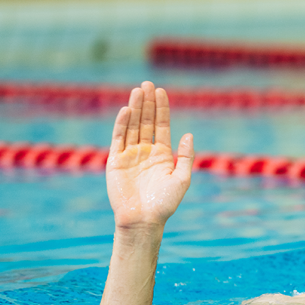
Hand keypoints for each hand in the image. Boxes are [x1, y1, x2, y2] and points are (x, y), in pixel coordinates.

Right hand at [106, 81, 193, 228]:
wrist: (143, 220)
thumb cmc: (165, 203)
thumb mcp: (182, 178)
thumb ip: (185, 156)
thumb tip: (189, 134)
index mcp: (162, 155)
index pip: (161, 126)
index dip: (161, 109)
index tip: (162, 91)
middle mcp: (145, 152)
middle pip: (146, 122)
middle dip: (148, 103)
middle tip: (148, 84)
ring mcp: (130, 155)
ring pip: (132, 126)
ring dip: (135, 108)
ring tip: (138, 90)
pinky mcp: (115, 161)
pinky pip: (118, 138)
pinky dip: (121, 124)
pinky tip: (126, 110)